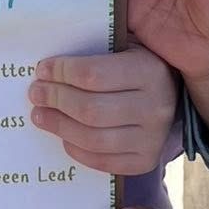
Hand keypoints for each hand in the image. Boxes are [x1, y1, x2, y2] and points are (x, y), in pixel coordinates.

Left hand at [29, 41, 176, 175]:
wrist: (171, 96)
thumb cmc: (138, 66)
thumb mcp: (125, 46)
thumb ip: (95, 50)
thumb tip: (49, 64)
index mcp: (150, 71)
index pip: (92, 74)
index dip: (61, 73)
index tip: (42, 70)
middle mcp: (156, 107)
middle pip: (90, 109)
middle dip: (55, 99)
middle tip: (36, 93)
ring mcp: (153, 138)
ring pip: (93, 138)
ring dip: (59, 126)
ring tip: (40, 115)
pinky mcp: (145, 161)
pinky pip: (102, 161)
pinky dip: (76, 150)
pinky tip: (63, 136)